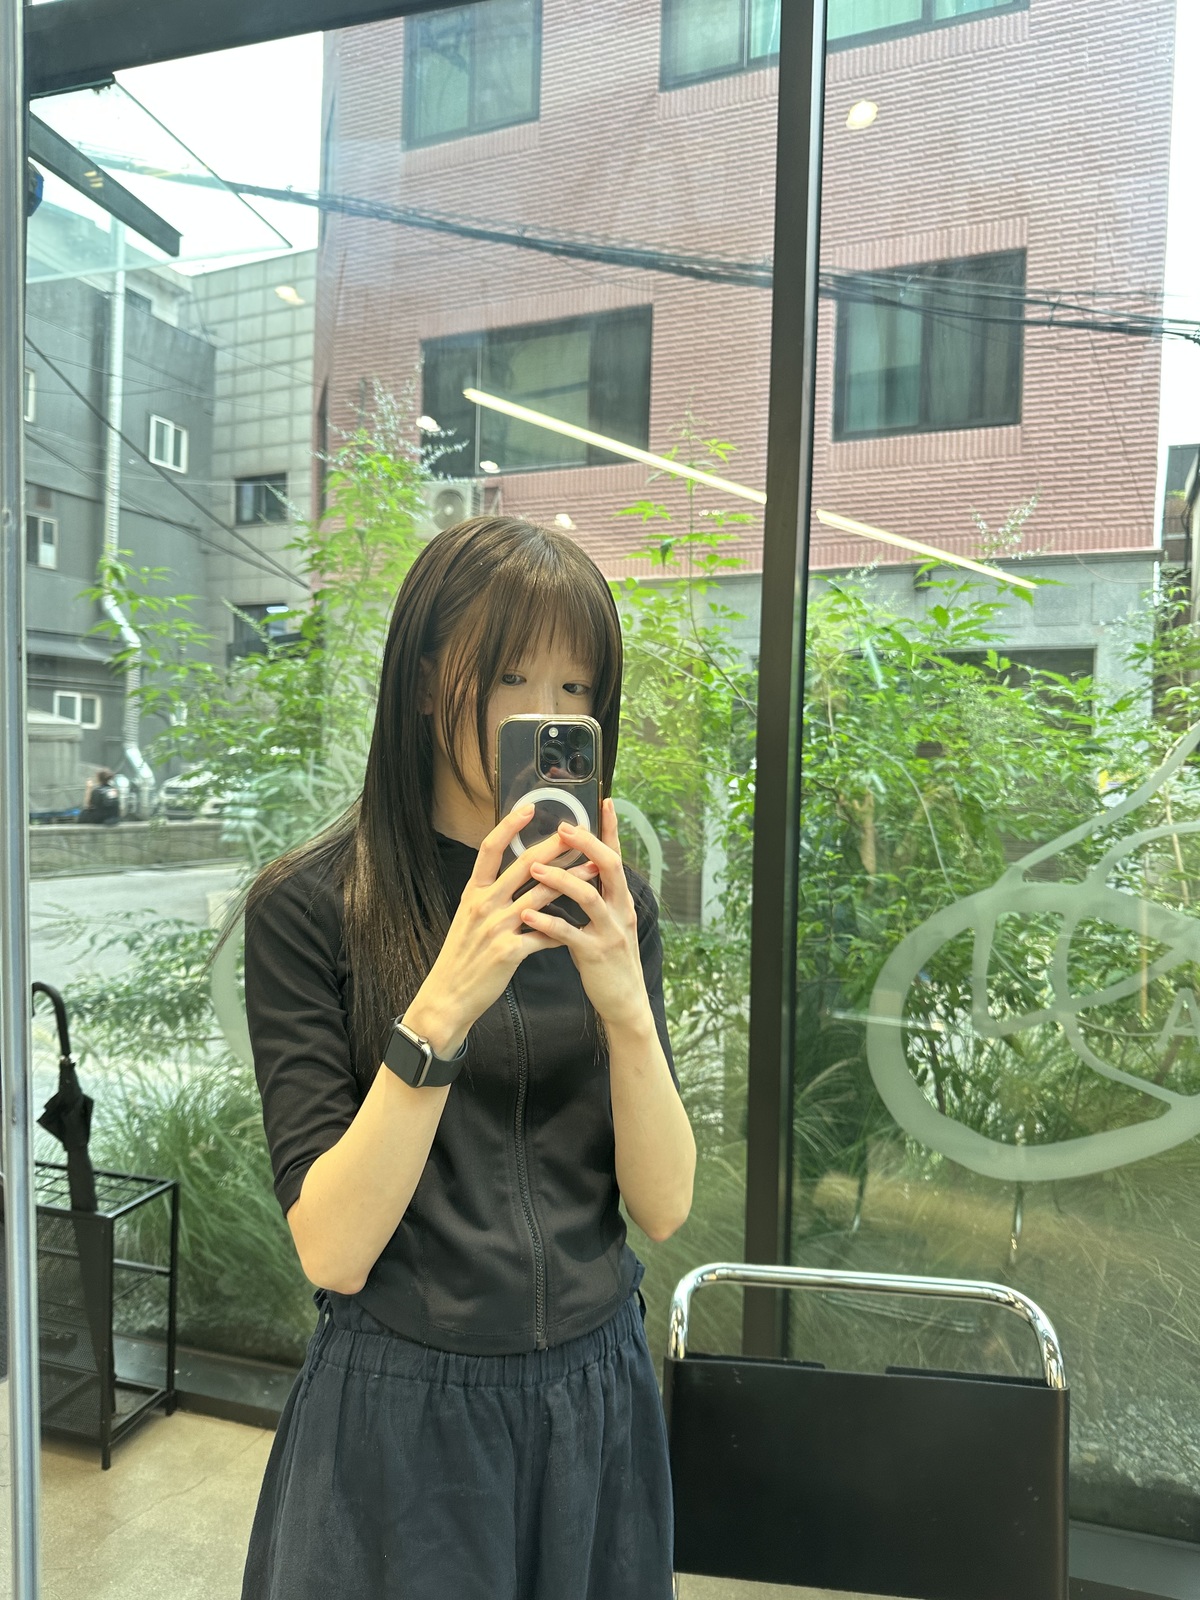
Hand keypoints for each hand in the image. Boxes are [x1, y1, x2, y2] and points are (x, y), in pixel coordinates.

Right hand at [403, 802, 601, 1052]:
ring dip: (572, 881)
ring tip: (595, 870)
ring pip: (542, 895)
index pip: (490, 849)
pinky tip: (583, 925)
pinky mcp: (509, 951)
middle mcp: (484, 904)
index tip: (529, 807)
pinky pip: (545, 935)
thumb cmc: (461, 957)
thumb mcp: (467, 918)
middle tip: (579, 830)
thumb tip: (513, 875)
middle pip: (525, 865)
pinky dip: (564, 930)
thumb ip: (489, 895)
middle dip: (556, 846)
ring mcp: (497, 927)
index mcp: (473, 892)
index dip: (509, 826)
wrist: (448, 996)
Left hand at [515, 797, 649, 1030]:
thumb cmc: (608, 958)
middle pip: (608, 867)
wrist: (624, 1001)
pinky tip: (527, 914)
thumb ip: (595, 896)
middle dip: (586, 844)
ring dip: (560, 879)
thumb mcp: (607, 922)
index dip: (611, 829)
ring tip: (533, 868)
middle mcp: (620, 909)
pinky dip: (548, 922)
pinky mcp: (595, 955)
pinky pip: (570, 934)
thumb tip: (578, 868)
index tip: (603, 801)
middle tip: (562, 828)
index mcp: (620, 899)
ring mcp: (610, 932)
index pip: (616, 855)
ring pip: (588, 896)